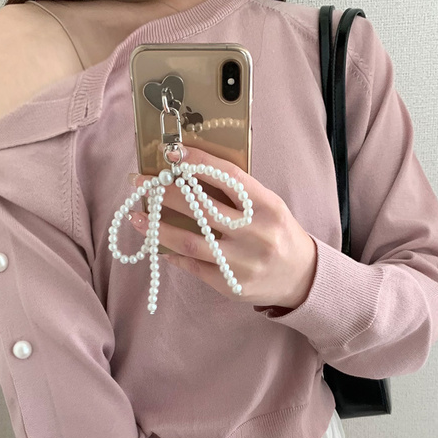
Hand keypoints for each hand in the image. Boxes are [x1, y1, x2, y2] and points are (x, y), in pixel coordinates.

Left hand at [127, 145, 317, 309]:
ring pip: (190, 242)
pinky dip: (172, 253)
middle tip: (140, 183)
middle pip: (201, 208)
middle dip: (165, 192)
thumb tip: (189, 174)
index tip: (172, 153)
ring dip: (157, 227)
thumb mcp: (269, 207)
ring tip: (136, 216)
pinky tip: (157, 243)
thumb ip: (237, 193)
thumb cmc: (278, 234)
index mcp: (267, 207)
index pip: (227, 177)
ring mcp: (241, 263)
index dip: (197, 162)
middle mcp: (255, 234)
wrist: (301, 277)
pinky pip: (193, 266)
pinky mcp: (229, 285)